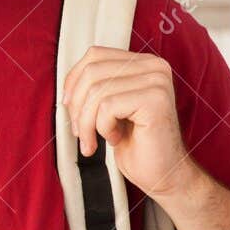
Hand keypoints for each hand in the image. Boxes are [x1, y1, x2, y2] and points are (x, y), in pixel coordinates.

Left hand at [60, 46, 199, 201]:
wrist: (163, 174)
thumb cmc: (136, 144)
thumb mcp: (110, 108)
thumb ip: (96, 87)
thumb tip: (67, 85)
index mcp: (143, 63)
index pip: (94, 55)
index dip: (74, 82)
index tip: (70, 108)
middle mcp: (154, 66)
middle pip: (92, 72)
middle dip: (77, 106)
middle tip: (80, 132)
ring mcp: (157, 81)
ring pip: (97, 91)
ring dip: (86, 122)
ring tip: (94, 140)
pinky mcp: (155, 99)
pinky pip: (108, 107)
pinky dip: (102, 128)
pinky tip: (115, 140)